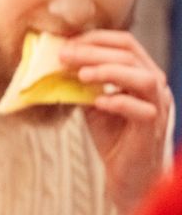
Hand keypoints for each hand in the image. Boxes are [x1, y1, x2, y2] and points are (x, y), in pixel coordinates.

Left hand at [61, 30, 171, 212]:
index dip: (96, 39)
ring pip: (143, 79)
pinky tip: (97, 102)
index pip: (126, 44)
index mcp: (142, 74)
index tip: (66, 42)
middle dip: (94, 52)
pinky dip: (119, 102)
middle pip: (130, 56)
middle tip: (63, 55)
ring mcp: (157, 107)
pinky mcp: (151, 129)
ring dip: (109, 72)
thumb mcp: (93, 104)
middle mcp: (155, 87)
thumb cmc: (113, 138)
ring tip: (81, 75)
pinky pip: (142, 111)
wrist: (129, 176)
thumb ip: (82, 85)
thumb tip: (57, 64)